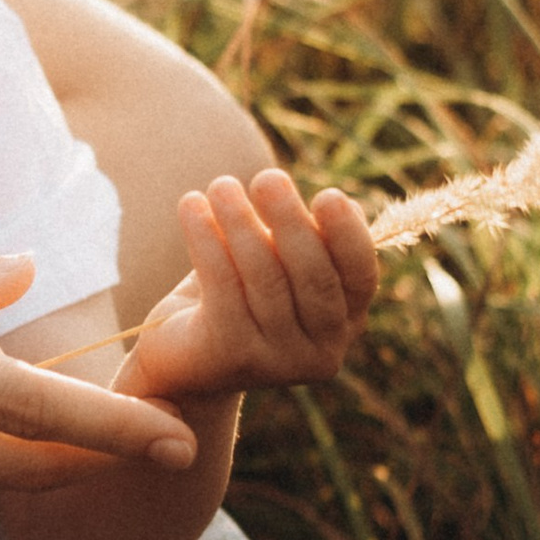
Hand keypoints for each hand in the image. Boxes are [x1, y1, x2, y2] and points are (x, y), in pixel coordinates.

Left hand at [121, 169, 376, 401]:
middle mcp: (321, 351)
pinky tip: (191, 206)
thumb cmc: (235, 300)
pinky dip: (205, 238)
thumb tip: (346, 206)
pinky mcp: (233, 356)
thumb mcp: (277, 268)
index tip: (328, 195)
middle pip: (313, 276)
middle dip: (290, 221)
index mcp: (344, 325)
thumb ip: (310, 244)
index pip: (361, 276)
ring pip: (265, 277)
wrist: (178, 361)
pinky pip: (223, 285)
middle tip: (267, 178)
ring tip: (221, 185)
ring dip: (241, 222)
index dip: (347, 235)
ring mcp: (279, 362)